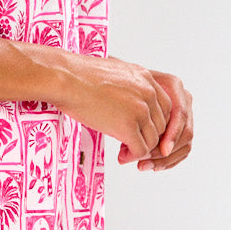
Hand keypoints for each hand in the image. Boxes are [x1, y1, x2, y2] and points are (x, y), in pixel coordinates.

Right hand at [56, 52, 176, 163]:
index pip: (164, 107)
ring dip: (141, 150)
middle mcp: (148, 92)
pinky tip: (122, 156)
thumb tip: (129, 103)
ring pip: (153, 140)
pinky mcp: (128, 126)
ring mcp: (140, 109)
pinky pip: (140, 149)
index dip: (153, 123)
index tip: (141, 131)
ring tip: (125, 152)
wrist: (66, 79)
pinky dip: (133, 156)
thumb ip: (129, 86)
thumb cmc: (80, 75)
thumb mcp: (115, 73)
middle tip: (132, 145)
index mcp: (145, 78)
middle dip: (148, 138)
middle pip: (161, 125)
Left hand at [120, 70, 192, 171]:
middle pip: (185, 133)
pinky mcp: (176, 129)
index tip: (162, 150)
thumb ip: (136, 109)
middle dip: (165, 152)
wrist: (113, 85)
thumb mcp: (124, 92)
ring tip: (142, 165)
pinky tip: (150, 165)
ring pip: (184, 145)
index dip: (173, 134)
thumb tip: (136, 136)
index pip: (181, 114)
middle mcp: (182, 99)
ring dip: (164, 160)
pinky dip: (166, 161)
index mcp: (173, 85)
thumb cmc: (116, 86)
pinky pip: (179, 150)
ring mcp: (181, 115)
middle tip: (143, 162)